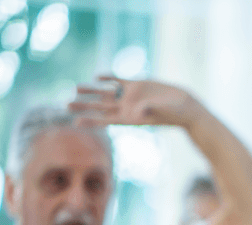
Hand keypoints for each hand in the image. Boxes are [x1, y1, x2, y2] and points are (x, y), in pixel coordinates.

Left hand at [68, 76, 204, 129]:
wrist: (185, 106)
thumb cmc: (176, 113)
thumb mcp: (163, 112)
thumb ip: (150, 110)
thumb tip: (140, 109)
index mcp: (131, 118)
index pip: (106, 121)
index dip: (91, 120)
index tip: (75, 121)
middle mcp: (127, 108)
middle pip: (100, 107)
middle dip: (84, 106)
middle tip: (66, 105)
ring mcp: (130, 96)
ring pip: (105, 93)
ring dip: (91, 91)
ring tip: (75, 88)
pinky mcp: (137, 85)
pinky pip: (118, 81)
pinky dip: (108, 78)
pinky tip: (98, 76)